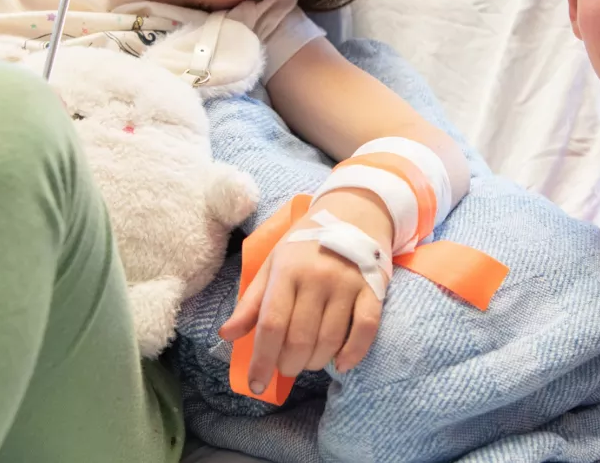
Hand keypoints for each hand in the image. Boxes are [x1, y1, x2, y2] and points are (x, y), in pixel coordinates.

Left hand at [219, 223, 382, 391]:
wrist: (353, 214)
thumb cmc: (305, 245)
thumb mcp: (273, 265)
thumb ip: (251, 303)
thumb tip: (226, 335)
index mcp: (286, 271)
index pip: (271, 325)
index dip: (262, 360)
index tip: (256, 384)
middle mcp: (317, 278)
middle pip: (300, 338)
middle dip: (288, 364)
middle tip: (286, 367)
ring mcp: (347, 284)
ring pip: (330, 340)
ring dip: (316, 362)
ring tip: (308, 362)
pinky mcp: (373, 289)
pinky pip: (365, 329)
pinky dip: (353, 353)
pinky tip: (340, 364)